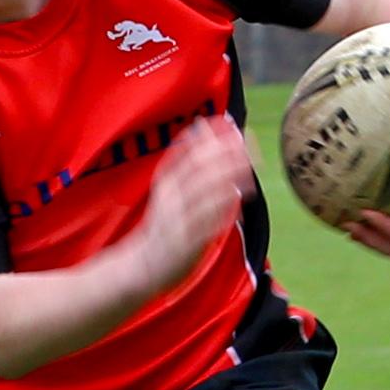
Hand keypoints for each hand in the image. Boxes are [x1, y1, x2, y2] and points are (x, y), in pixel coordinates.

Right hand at [123, 115, 257, 279]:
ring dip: (228, 174)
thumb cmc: (161, 228)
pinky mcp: (188, 239)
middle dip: (222, 151)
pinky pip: (209, 218)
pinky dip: (225, 205)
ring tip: (248, 163)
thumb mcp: (167, 193)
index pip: (187, 154)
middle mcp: (171, 198)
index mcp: (165, 185)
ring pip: (205, 190)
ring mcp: (179, 218)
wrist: (141, 266)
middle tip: (244, 139)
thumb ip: (184, 168)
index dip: (208, 137)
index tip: (227, 123)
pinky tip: (240, 194)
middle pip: (198, 168)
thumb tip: (200, 136)